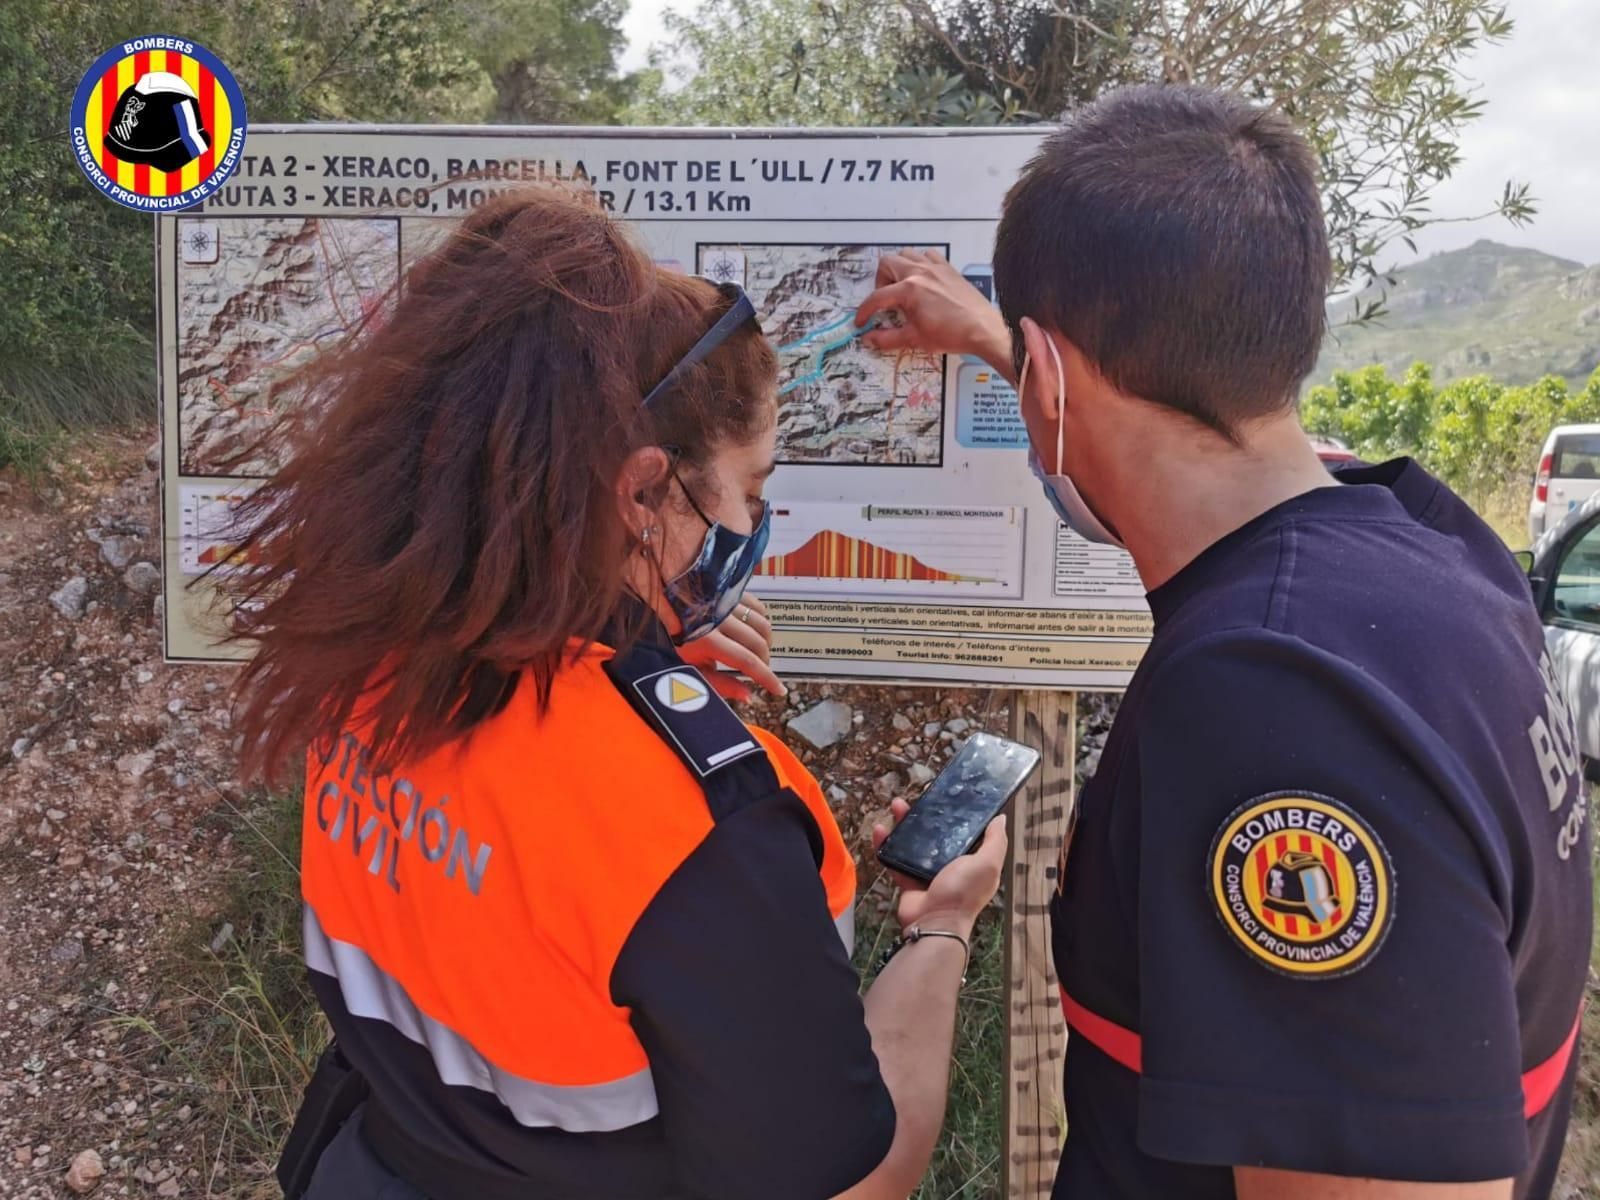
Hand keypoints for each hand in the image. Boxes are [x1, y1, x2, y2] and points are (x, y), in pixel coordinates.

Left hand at [675, 592, 785, 701]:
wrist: (664, 604)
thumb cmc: (675, 639)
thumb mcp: (691, 667)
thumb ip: (719, 684)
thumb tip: (747, 696)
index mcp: (708, 640)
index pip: (748, 661)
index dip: (767, 678)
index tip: (779, 690)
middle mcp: (721, 618)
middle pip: (758, 643)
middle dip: (765, 662)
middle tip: (759, 672)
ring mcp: (727, 602)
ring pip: (763, 624)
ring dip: (766, 643)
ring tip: (757, 653)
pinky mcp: (731, 591)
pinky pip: (758, 607)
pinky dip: (761, 621)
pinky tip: (752, 631)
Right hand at [854, 249, 1013, 376]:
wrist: (982, 329)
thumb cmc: (952, 334)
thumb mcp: (915, 339)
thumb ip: (887, 338)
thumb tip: (868, 339)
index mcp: (909, 289)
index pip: (877, 297)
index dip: (865, 311)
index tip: (862, 322)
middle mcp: (920, 272)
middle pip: (887, 263)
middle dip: (880, 282)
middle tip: (885, 301)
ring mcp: (935, 267)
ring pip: (906, 254)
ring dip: (898, 269)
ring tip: (902, 288)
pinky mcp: (948, 268)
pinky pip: (928, 255)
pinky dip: (920, 263)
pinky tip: (922, 280)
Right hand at [872, 798, 1008, 933]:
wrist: (933, 922)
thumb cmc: (963, 893)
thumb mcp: (987, 864)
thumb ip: (995, 841)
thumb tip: (1001, 818)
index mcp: (971, 861)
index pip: (964, 832)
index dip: (956, 815)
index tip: (946, 797)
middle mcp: (950, 866)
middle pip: (935, 834)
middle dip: (925, 816)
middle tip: (915, 800)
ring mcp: (927, 873)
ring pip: (913, 843)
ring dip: (903, 825)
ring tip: (896, 807)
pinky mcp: (908, 880)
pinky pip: (894, 859)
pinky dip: (885, 845)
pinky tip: (880, 830)